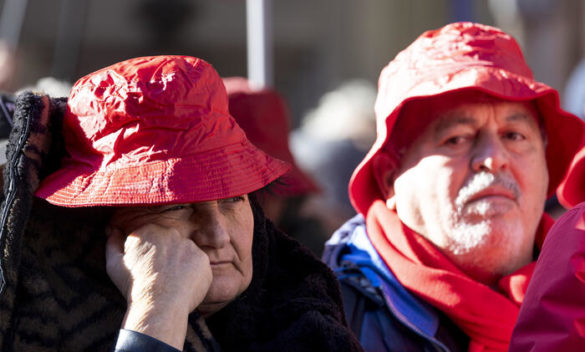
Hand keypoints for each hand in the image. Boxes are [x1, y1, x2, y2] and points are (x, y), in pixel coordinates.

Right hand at [106, 223, 212, 349]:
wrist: (158, 305)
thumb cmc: (134, 286)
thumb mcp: (114, 264)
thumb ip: (112, 243)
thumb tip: (112, 229)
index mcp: (149, 230)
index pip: (151, 238)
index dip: (148, 255)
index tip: (145, 268)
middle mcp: (172, 233)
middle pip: (169, 243)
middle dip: (165, 257)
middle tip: (159, 276)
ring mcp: (190, 245)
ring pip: (185, 254)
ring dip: (180, 264)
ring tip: (171, 283)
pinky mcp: (203, 259)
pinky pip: (198, 265)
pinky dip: (193, 274)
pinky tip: (183, 286)